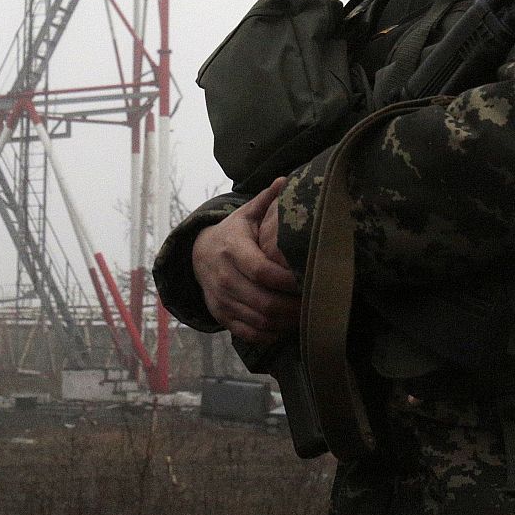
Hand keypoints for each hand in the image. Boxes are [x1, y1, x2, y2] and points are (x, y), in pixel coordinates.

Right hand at [192, 178, 297, 343]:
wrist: (197, 255)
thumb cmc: (232, 234)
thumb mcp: (245, 214)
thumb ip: (266, 200)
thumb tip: (285, 180)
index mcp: (232, 250)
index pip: (262, 271)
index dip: (288, 280)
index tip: (310, 278)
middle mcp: (224, 278)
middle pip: (264, 302)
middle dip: (293, 307)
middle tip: (316, 304)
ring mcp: (221, 300)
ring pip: (259, 321)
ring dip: (286, 323)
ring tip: (307, 316)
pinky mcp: (222, 316)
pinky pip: (249, 333)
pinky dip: (271, 334)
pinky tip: (287, 326)